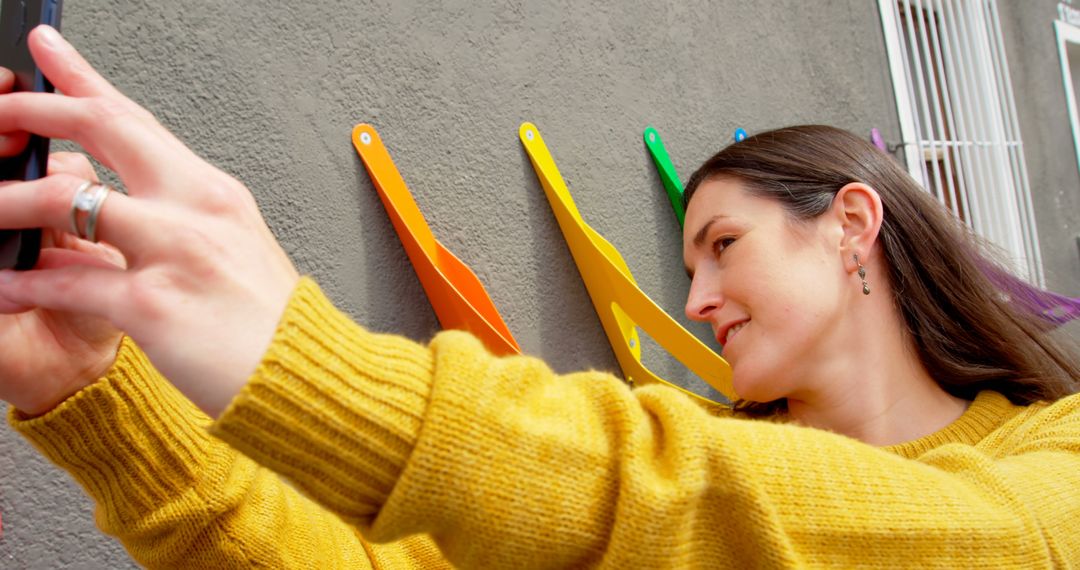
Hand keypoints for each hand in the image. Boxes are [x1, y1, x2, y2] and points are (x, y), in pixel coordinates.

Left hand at [0, 26, 299, 416]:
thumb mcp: (231, 249)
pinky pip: (71, 283)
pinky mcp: (154, 304)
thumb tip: (112, 203)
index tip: (47, 52)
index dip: (83, 79)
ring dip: (11, 202)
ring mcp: (176, 252)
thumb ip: (176, 219)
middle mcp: (196, 209)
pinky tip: (9, 285)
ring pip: (70, 201)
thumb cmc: (268, 323)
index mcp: (212, 193)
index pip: (137, 120)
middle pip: (104, 129)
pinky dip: (29, 284)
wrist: (301, 377)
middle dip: (36, 109)